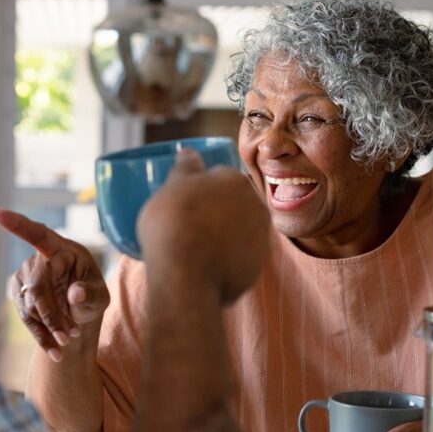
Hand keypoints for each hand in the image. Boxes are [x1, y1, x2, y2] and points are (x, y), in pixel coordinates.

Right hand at [0, 208, 109, 361]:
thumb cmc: (91, 297)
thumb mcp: (101, 298)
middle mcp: (40, 259)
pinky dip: (40, 335)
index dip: (17, 224)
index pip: (38, 234)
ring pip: (30, 305)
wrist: (79, 317)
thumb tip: (74, 294)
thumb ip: (91, 294)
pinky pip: (25, 316)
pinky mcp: (19, 293)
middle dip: (52, 315)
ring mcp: (26, 275)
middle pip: (38, 287)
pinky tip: (54, 349)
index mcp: (62, 249)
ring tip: (68, 341)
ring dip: (49, 327)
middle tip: (70, 337)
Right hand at [136, 149, 270, 304]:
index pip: (220, 177)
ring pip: (237, 230)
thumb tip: (189, 152)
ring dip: (222, 234)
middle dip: (216, 209)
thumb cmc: (174, 225)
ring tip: (193, 247)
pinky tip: (203, 265)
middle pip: (232, 203)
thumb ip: (185, 166)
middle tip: (187, 222)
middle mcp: (257, 206)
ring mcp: (261, 239)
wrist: (186, 279)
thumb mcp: (172, 186)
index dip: (201, 187)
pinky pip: (237, 257)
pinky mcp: (256, 268)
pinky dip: (224, 258)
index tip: (185, 200)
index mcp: (237, 180)